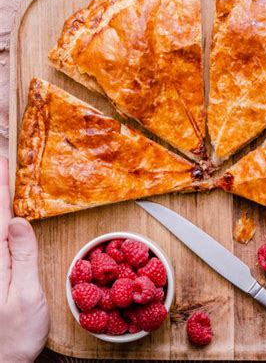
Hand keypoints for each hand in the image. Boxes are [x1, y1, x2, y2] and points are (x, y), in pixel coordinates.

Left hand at [0, 157, 49, 361]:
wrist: (2, 359)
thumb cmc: (16, 332)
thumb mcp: (25, 294)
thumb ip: (22, 256)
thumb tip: (18, 221)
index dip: (1, 187)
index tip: (4, 163)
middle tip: (3, 160)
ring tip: (3, 180)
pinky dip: (1, 220)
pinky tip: (7, 215)